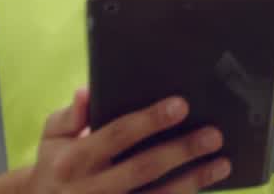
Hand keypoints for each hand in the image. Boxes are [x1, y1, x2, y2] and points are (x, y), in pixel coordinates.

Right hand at [22, 90, 230, 193]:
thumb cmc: (53, 165)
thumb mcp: (52, 137)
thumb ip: (70, 114)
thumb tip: (87, 91)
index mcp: (75, 159)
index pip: (118, 134)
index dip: (150, 120)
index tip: (182, 105)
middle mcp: (91, 188)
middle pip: (144, 168)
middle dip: (181, 151)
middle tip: (214, 134)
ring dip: (192, 181)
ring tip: (222, 164)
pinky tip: (203, 189)